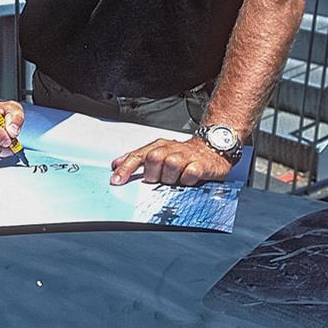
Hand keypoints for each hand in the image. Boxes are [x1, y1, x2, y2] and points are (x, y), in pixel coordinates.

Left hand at [110, 136, 230, 186]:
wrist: (212, 148)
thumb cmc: (183, 154)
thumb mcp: (158, 153)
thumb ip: (137, 159)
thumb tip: (116, 164)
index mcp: (158, 147)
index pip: (138, 156)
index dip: (126, 168)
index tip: (116, 181)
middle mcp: (171, 150)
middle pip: (153, 159)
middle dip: (153, 173)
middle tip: (159, 179)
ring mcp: (186, 157)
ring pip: (171, 165)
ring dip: (170, 178)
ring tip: (175, 180)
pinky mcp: (201, 165)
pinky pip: (190, 174)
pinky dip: (187, 180)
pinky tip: (187, 180)